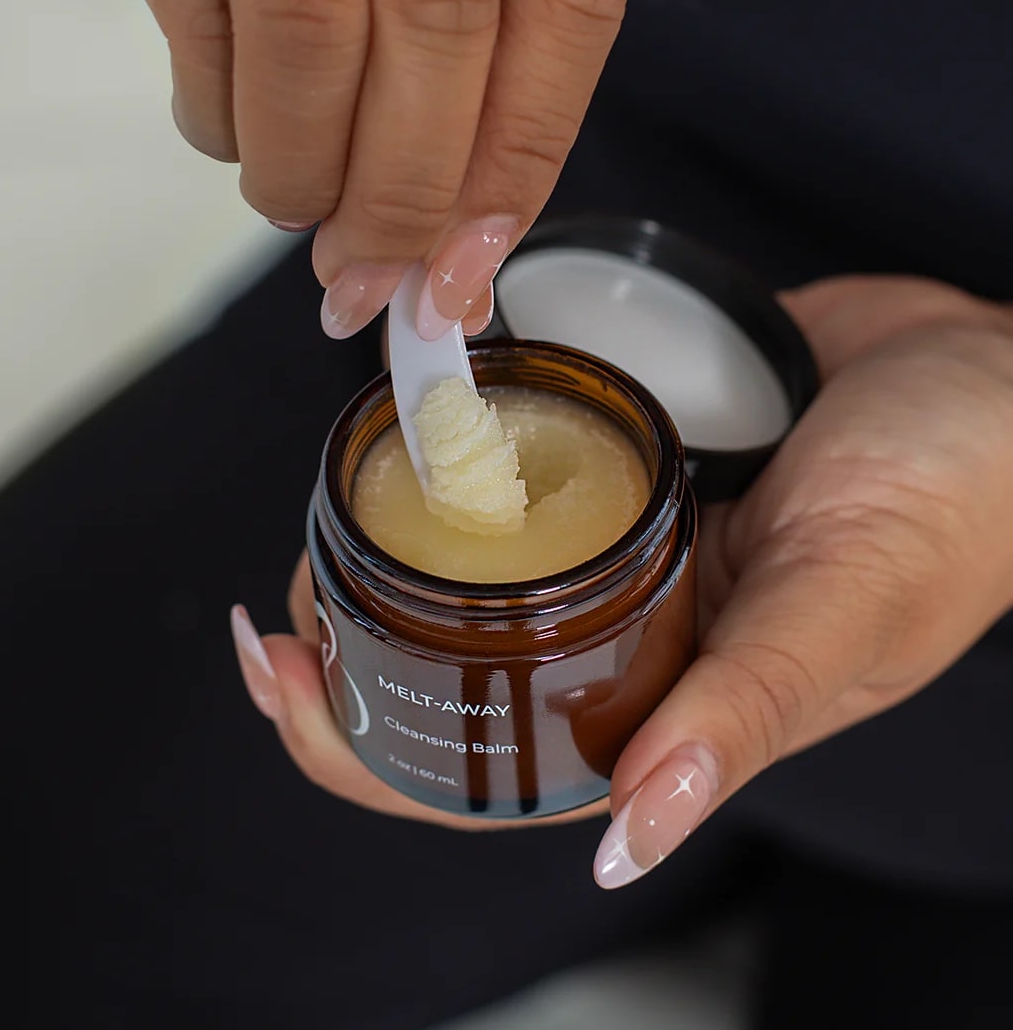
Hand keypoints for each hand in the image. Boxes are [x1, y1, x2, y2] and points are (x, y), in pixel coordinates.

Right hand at [123, 0, 627, 339]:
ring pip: (311, 41)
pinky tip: (242, 137)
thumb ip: (477, 98)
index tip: (460, 280)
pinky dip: (221, 121)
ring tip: (298, 210)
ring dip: (303, 175)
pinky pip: (200, 28)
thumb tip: (457, 271)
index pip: (566, 14)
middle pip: (439, 37)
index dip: (512, 171)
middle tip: (365, 279)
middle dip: (399, 203)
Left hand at [229, 277, 1012, 867]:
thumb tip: (628, 847)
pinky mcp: (632, 470)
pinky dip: (460, 469)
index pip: (488, 776)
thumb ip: (742, 716)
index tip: (282, 677)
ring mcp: (625, 552)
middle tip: (280, 594)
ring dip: (385, 561)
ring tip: (320, 516)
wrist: (991, 375)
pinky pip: (528, 479)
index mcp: (668, 707)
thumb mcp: (847, 606)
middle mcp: (632, 639)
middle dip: (345, 650)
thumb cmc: (954, 499)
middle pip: (456, 677)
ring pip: (478, 579)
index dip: (368, 753)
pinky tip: (410, 438)